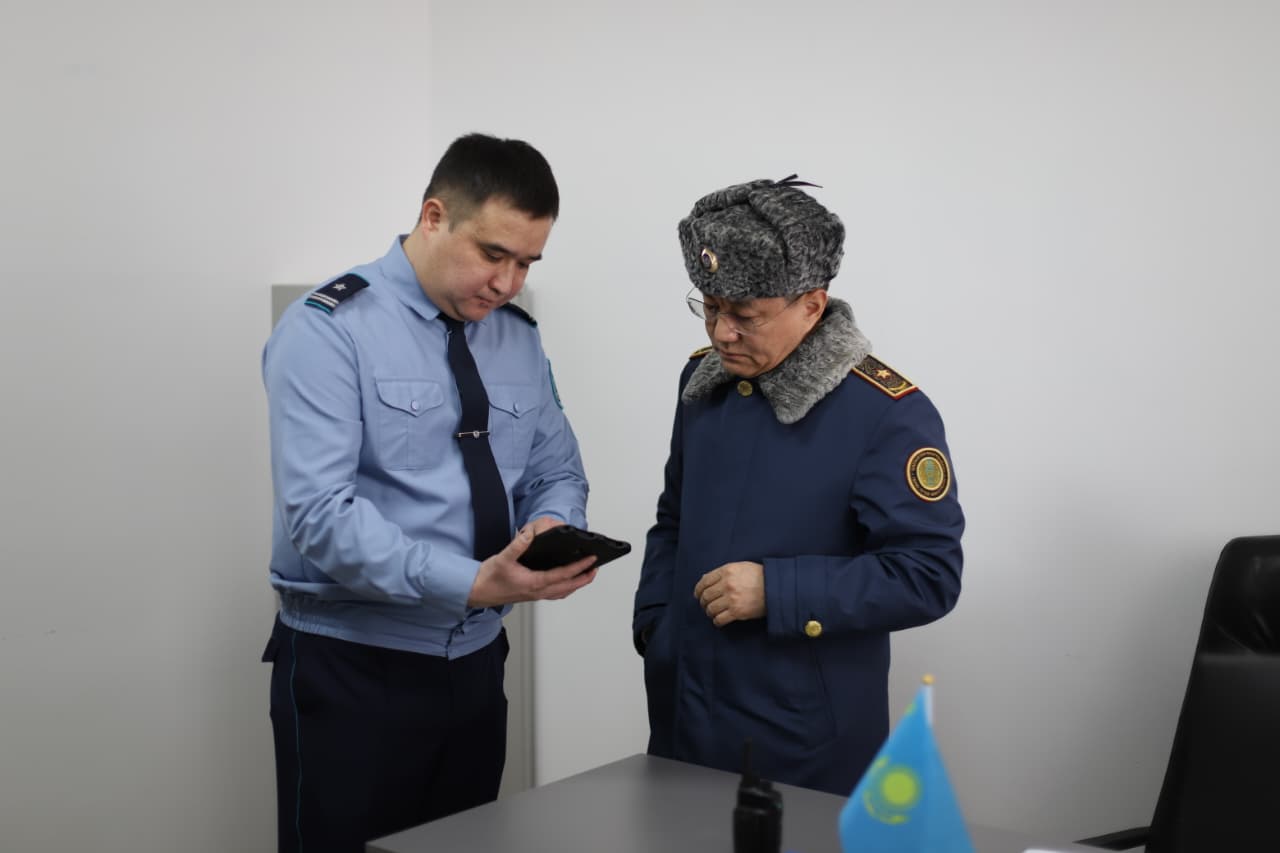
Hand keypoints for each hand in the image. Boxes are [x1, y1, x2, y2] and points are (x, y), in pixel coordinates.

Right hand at [467, 520, 597, 607]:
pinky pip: (554, 594)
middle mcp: (537, 592)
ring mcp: (535, 595)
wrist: (475, 593)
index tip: (590, 560)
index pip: (562, 575)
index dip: (579, 567)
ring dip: (576, 584)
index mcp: (533, 583)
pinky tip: (567, 583)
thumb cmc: (487, 579)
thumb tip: (529, 534)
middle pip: (568, 587)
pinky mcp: (531, 595)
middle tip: (596, 568)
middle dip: (584, 577)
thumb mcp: (502, 558)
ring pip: (562, 592)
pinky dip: (565, 588)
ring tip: (586, 575)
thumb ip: (517, 545)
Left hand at [693, 561, 765, 626]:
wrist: (776, 588)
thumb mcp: (740, 567)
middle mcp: (727, 584)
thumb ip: (723, 572)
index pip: (704, 581)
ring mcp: (731, 599)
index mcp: (727, 571)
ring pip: (710, 609)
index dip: (698, 590)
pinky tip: (719, 620)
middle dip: (703, 602)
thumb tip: (705, 579)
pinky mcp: (737, 612)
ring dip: (710, 612)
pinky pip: (719, 619)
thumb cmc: (760, 576)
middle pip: (706, 596)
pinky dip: (717, 621)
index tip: (698, 595)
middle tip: (706, 605)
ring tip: (713, 613)